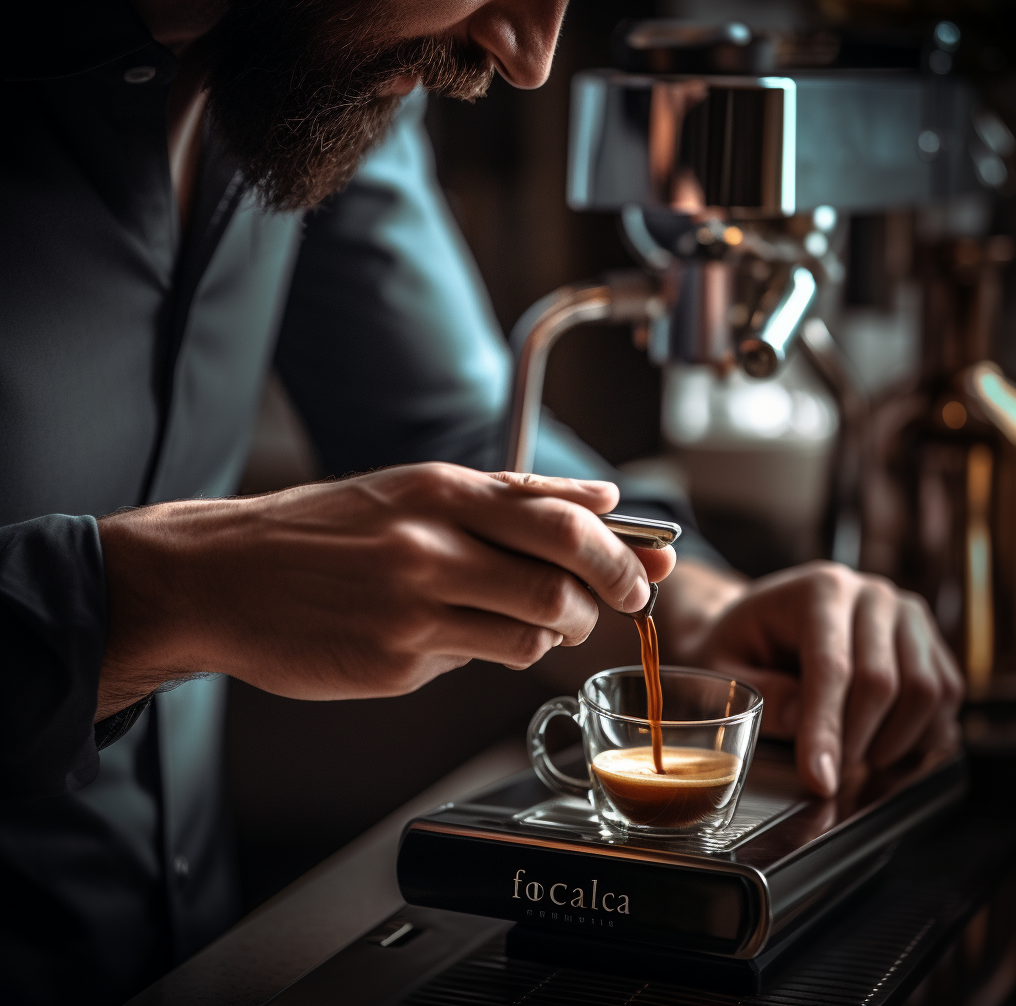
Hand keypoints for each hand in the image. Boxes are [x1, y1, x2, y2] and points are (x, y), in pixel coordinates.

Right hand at [95, 465, 674, 719]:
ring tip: (528, 620)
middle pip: (561, 584)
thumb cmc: (323, 533)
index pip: (562, 519)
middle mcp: (430, 546)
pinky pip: (473, 664)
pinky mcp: (394, 664)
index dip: (623, 550)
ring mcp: (412, 610)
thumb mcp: (414, 490)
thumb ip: (514, 494)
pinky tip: (456, 636)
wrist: (225, 576)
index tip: (651, 569)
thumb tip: (604, 495)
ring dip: (552, 633)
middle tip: (615, 606)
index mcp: (440, 492)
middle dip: (607, 602)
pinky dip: (487, 654)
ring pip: (530, 634)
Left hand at [661, 560, 962, 796]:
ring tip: (853, 756)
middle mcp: (871, 594)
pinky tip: (884, 743)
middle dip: (855, 742)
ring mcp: (907, 615)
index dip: (825, 729)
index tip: (819, 780)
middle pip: (881, 682)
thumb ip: (757, 691)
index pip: (830, 667)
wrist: (768, 618)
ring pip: (924, 692)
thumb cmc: (741, 644)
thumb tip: (799, 720)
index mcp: (818, 590)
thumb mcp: (723, 665)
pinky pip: (946, 695)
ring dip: (892, 741)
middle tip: (828, 774)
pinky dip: (922, 732)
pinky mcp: (929, 640)